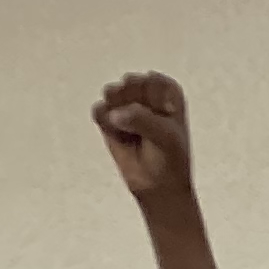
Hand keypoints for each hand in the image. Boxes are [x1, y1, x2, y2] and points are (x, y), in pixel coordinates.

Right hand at [94, 68, 193, 206]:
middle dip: (134, 107)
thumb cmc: (170, 158)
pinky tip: (118, 136)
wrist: (158, 186)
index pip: (153, 81)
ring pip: (112, 93)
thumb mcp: (166, 137)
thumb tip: (114, 115)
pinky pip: (99, 110)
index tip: (161, 123)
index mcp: (167, 89)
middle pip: (130, 84)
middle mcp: (145, 90)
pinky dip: (106, 124)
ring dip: (118, 114)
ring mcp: (124, 102)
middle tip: (143, 129)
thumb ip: (143, 119)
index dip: (153, 104)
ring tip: (131, 133)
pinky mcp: (108, 117)